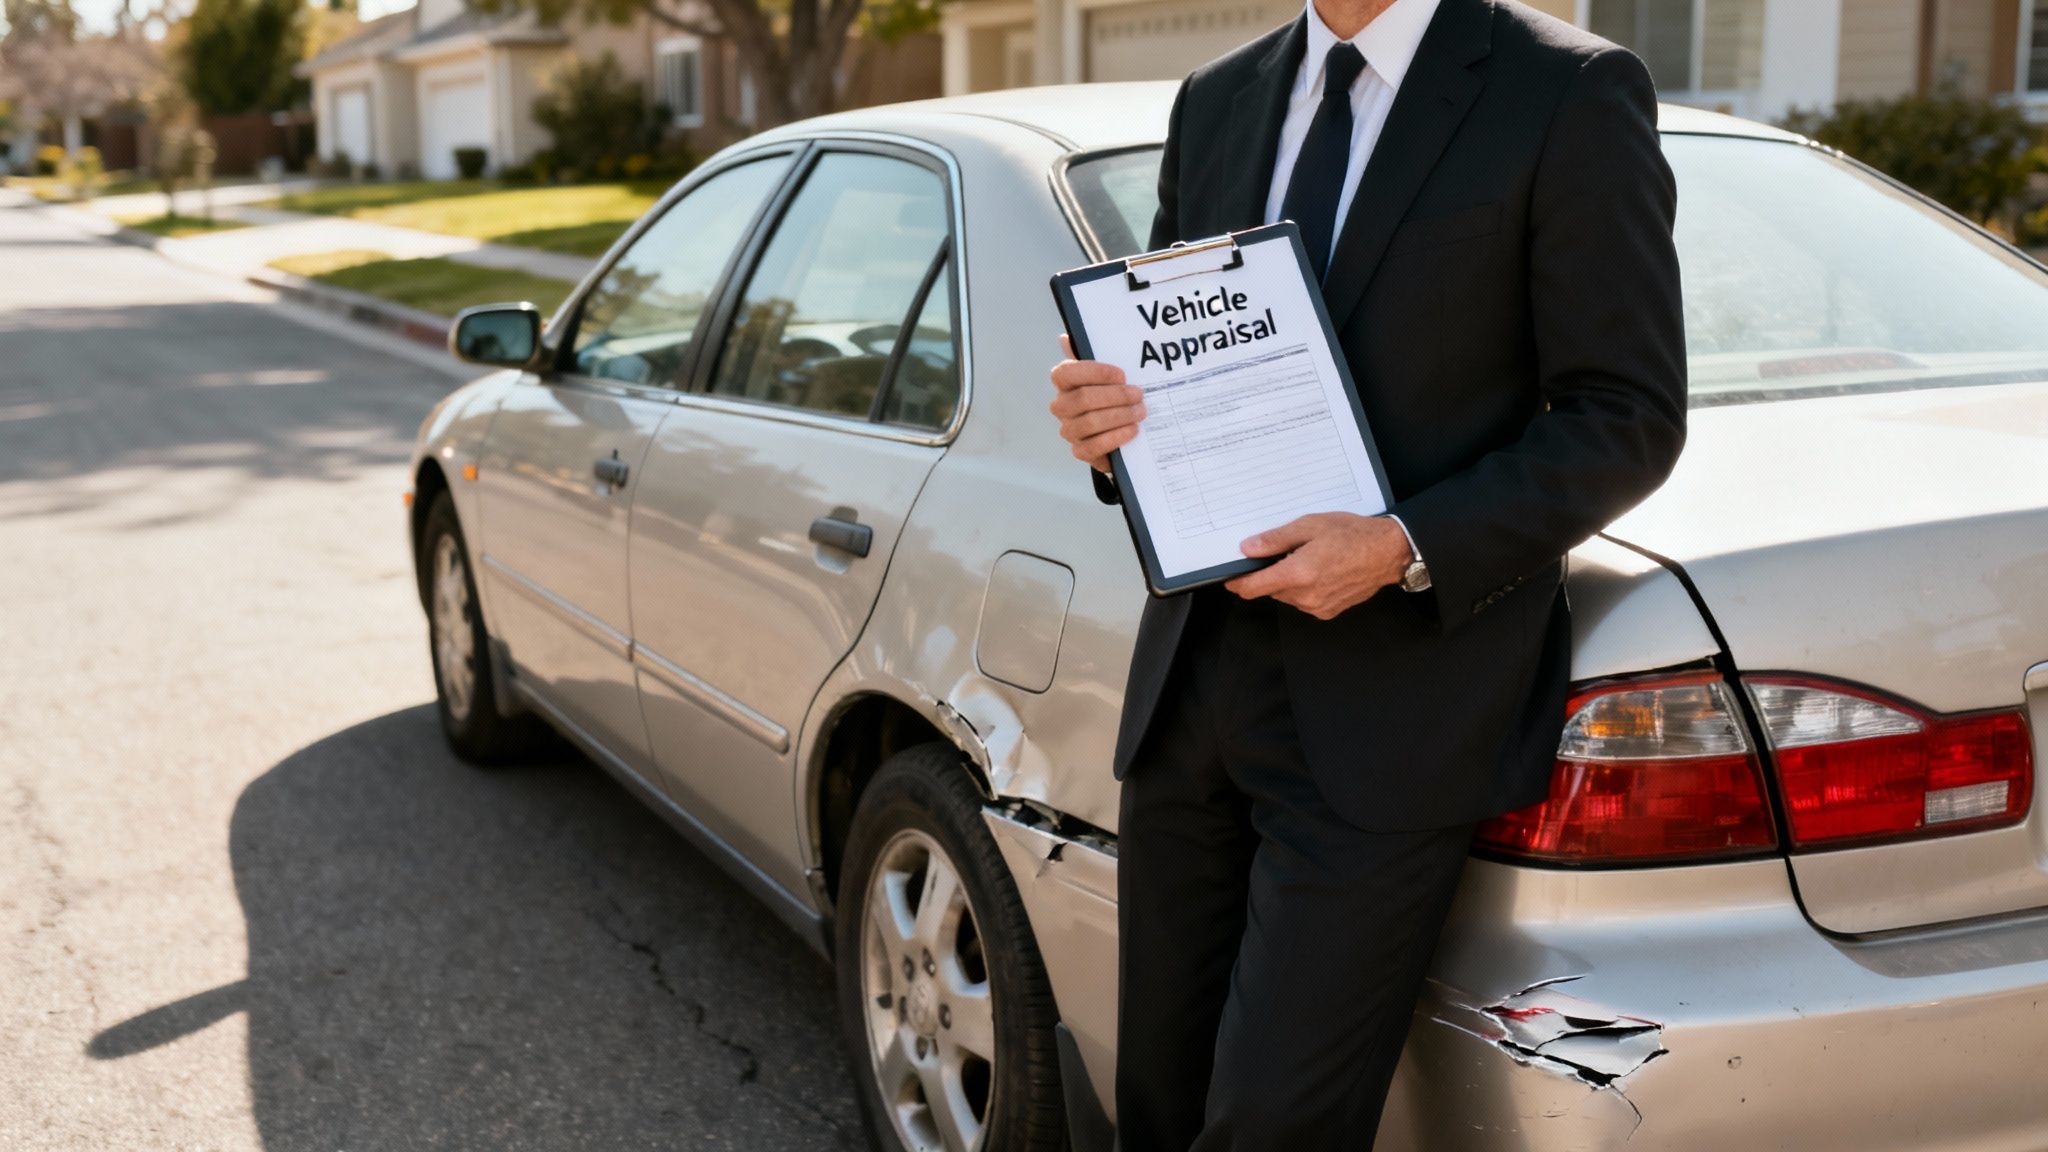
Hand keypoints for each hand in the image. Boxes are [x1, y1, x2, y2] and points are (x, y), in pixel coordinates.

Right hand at [1049, 334, 1145, 473]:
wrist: (1116, 430)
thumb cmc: (1110, 395)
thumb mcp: (1105, 374)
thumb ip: (1089, 355)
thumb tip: (1065, 338)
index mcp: (1064, 382)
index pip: (1067, 373)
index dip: (1095, 373)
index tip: (1122, 375)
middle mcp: (1062, 406)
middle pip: (1083, 399)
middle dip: (1116, 397)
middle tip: (1139, 395)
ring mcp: (1069, 430)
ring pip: (1089, 423)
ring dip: (1119, 416)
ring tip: (1140, 412)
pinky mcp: (1080, 451)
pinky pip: (1093, 446)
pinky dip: (1115, 438)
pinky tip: (1132, 430)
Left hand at [1225, 513, 1412, 619]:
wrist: (1388, 553)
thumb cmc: (1353, 535)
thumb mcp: (1309, 526)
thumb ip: (1275, 540)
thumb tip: (1248, 549)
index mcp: (1298, 574)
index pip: (1253, 587)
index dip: (1238, 582)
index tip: (1231, 577)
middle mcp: (1305, 596)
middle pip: (1270, 590)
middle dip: (1270, 573)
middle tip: (1286, 552)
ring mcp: (1317, 607)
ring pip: (1286, 596)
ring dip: (1288, 581)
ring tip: (1309, 558)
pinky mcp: (1328, 611)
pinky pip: (1304, 601)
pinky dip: (1304, 588)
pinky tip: (1320, 571)